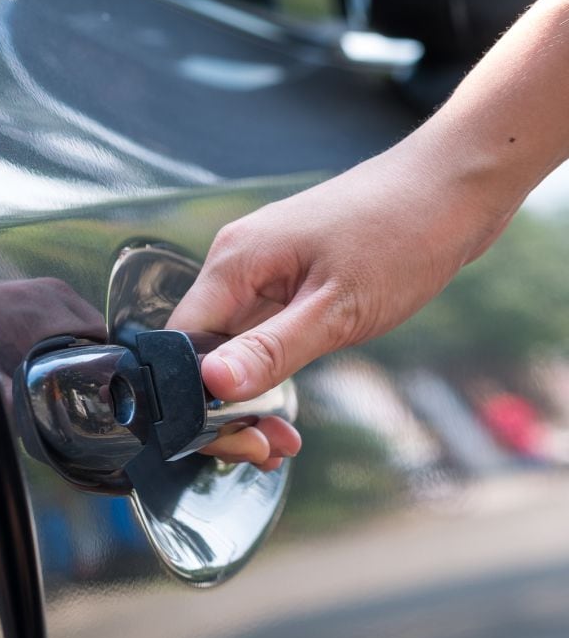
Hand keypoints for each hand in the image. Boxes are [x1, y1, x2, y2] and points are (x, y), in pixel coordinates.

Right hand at [168, 138, 520, 468]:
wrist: (455, 188)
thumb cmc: (403, 234)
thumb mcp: (338, 308)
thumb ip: (272, 349)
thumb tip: (212, 386)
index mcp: (235, 262)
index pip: (182, 343)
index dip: (194, 398)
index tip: (235, 437)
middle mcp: (237, 264)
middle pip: (202, 350)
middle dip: (224, 408)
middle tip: (264, 449)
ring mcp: (262, 271)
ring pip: (231, 348)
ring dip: (249, 398)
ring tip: (281, 441)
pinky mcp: (287, 280)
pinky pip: (259, 335)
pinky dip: (269, 374)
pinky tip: (287, 410)